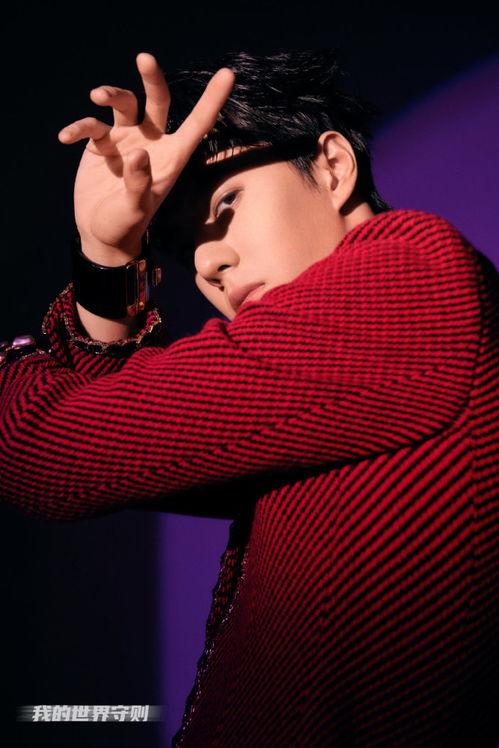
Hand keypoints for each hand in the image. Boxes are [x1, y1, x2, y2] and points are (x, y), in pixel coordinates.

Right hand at [58, 52, 234, 263]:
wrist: (100, 233)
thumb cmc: (125, 225)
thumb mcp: (135, 209)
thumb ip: (139, 184)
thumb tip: (138, 154)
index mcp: (171, 158)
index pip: (197, 124)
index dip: (212, 100)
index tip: (228, 74)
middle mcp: (150, 143)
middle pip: (156, 101)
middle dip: (152, 78)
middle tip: (145, 57)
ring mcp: (125, 141)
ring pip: (123, 105)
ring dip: (110, 94)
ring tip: (97, 96)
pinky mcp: (100, 145)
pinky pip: (91, 126)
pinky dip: (79, 127)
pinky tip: (66, 137)